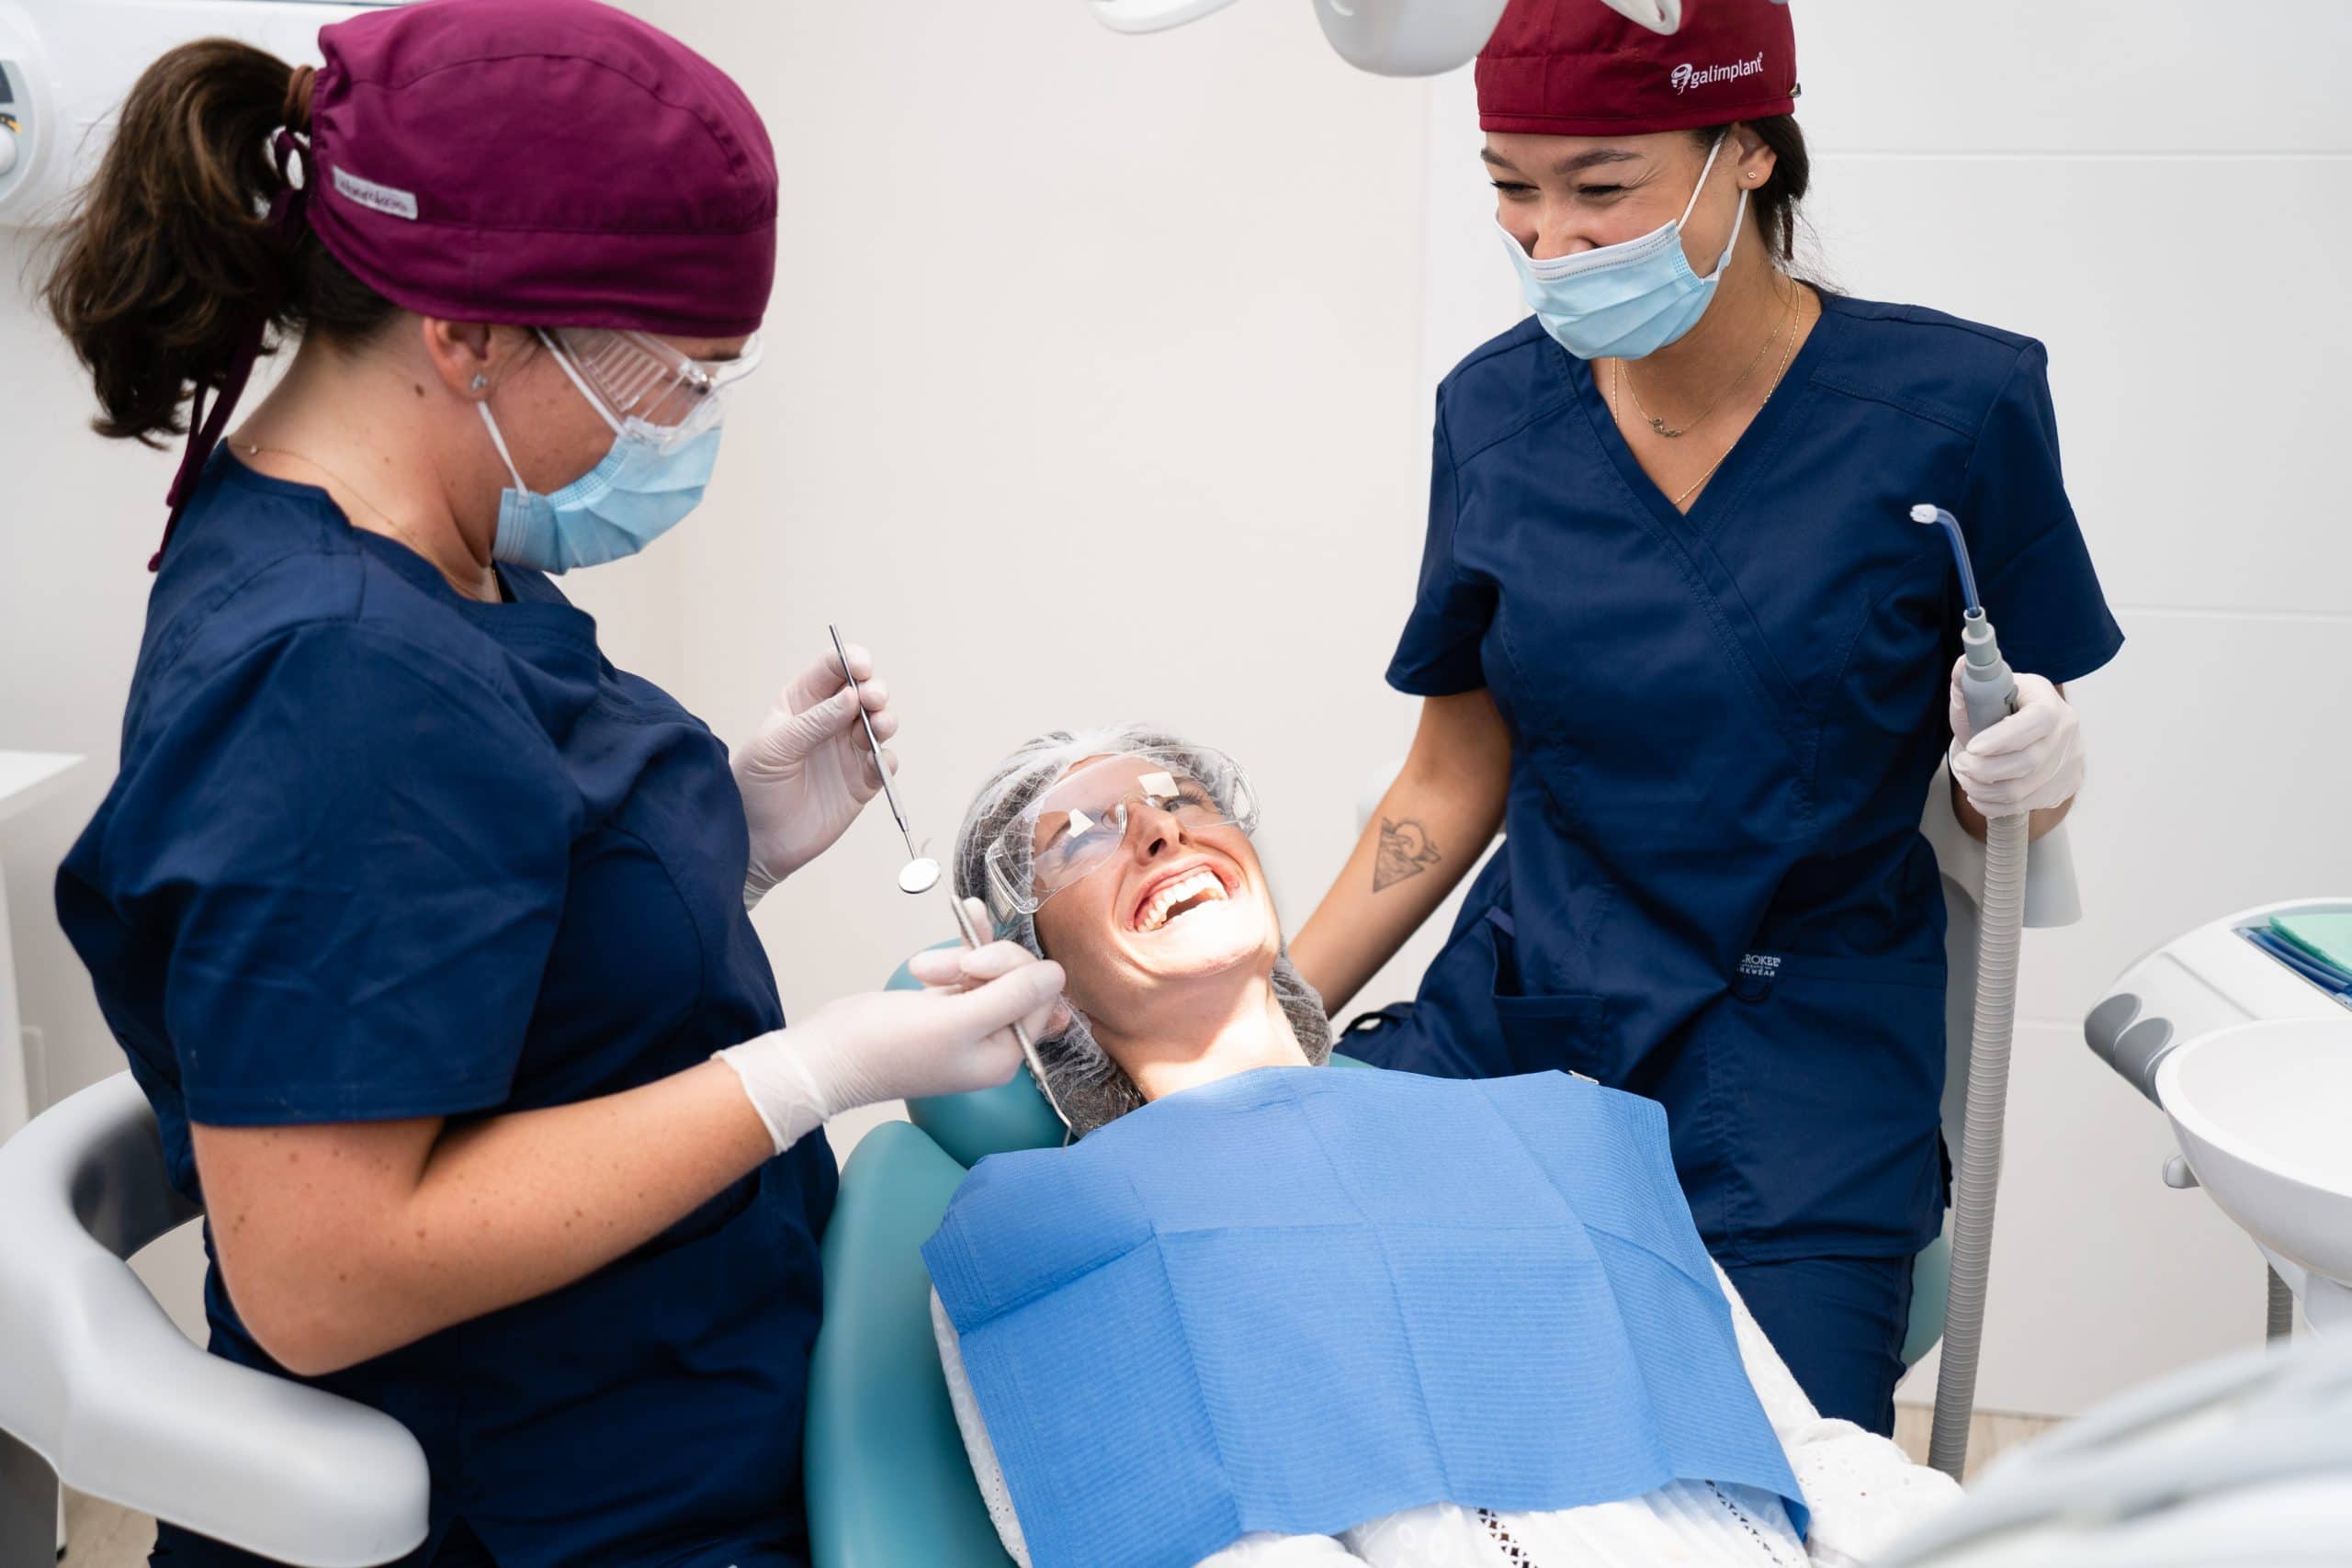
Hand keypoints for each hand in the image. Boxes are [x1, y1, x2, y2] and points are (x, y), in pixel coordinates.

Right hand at [714, 922, 1063, 1153]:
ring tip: (921, 968)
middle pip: (1019, 980)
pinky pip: (970, 969)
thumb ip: (1012, 996)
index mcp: (1007, 1055)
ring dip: (960, 956)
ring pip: (991, 970)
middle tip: (940, 969)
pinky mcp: (944, 1006)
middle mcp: (994, 1041)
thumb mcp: (957, 1021)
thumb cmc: (888, 1046)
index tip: (973, 966)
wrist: (828, 1056)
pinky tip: (959, 922)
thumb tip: (1058, 973)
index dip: (1013, 971)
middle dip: (983, 961)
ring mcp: (969, 1022)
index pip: (1040, 997)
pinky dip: (961, 948)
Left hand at [734, 643, 896, 903]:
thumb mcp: (774, 747)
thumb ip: (813, 722)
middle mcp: (829, 722)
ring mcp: (847, 751)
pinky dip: (888, 759)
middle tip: (871, 699)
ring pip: (880, 723)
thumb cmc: (753, 788)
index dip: (851, 661)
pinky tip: (877, 762)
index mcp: (802, 703)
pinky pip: (885, 763)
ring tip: (878, 727)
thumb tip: (851, 697)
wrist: (756, 842)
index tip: (861, 668)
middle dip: (874, 690)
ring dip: (885, 720)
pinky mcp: (861, 782)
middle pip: (864, 692)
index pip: (832, 669)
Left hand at [1947, 659, 2083, 816]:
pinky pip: (2024, 806)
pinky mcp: (2064, 786)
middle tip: (1961, 764)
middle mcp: (2067, 730)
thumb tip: (1963, 664)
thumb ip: (1968, 680)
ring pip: (2023, 789)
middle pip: (2029, 761)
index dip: (2003, 738)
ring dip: (1983, 788)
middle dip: (1984, 769)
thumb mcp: (1981, 693)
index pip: (2037, 721)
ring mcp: (2069, 761)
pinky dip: (1993, 804)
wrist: (2016, 736)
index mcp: (2047, 700)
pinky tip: (1978, 793)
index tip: (1972, 747)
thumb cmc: (1995, 712)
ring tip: (1966, 777)